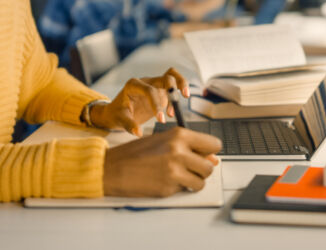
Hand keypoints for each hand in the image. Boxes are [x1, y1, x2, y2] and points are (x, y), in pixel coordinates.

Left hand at [91, 68, 188, 135]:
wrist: (116, 111)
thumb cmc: (116, 114)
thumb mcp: (119, 120)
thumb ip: (129, 125)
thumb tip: (139, 133)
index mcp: (133, 85)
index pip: (149, 90)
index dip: (156, 104)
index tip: (160, 119)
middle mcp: (145, 82)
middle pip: (165, 76)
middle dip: (174, 87)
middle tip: (181, 98)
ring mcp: (154, 85)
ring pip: (172, 75)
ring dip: (181, 84)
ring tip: (185, 97)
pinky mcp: (160, 91)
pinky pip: (173, 86)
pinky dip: (179, 91)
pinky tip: (175, 109)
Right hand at [103, 127, 221, 196]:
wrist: (111, 168)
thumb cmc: (135, 153)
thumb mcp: (163, 140)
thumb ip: (188, 146)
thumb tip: (212, 159)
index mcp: (179, 135)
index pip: (214, 144)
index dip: (210, 152)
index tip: (205, 155)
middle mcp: (179, 151)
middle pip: (209, 166)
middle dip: (201, 170)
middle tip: (188, 169)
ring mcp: (174, 171)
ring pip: (201, 182)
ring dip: (193, 182)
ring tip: (177, 176)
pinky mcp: (168, 188)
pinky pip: (185, 190)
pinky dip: (179, 189)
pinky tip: (165, 181)